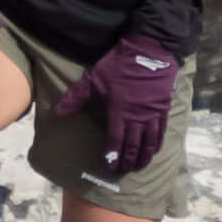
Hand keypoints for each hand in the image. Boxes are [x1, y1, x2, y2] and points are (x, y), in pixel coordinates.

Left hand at [51, 35, 179, 177]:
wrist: (150, 50)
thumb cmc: (120, 64)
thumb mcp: (95, 78)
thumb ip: (76, 96)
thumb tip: (57, 111)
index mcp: (120, 111)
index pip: (116, 140)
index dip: (113, 155)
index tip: (110, 166)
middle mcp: (137, 117)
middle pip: (133, 145)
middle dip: (128, 161)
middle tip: (123, 171)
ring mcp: (152, 114)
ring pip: (149, 142)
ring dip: (143, 157)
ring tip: (139, 167)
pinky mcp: (163, 108)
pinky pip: (161, 131)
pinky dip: (157, 144)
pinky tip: (154, 151)